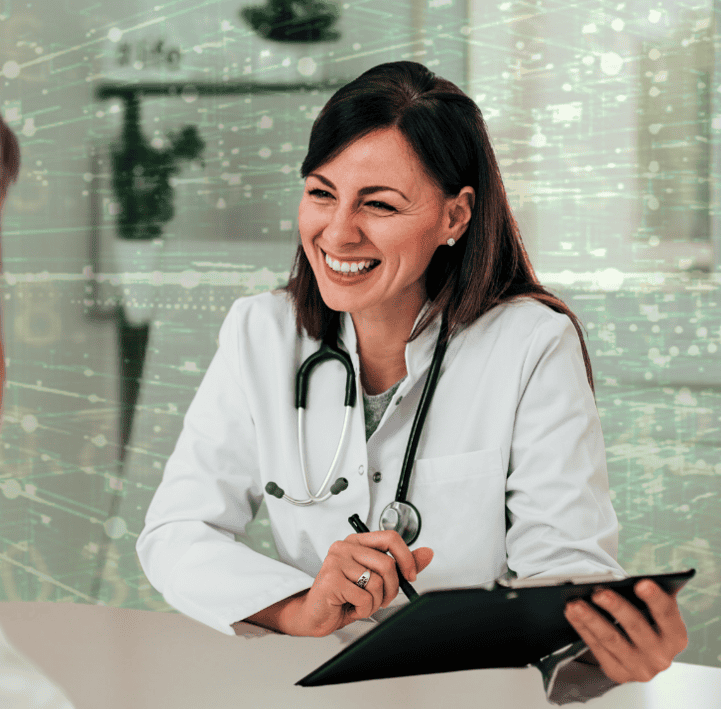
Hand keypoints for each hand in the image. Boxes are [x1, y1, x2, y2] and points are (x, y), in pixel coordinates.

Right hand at [295, 530, 432, 636]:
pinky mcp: (331, 579)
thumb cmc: (344, 596)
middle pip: (387, 564)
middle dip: (391, 589)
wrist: (315, 614)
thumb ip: (400, 565)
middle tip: (382, 598)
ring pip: (377, 583)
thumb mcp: (376, 579)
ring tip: (361, 602)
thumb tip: (427, 553)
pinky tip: (350, 607)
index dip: (406, 557)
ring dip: (375, 602)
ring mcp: (336, 561)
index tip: (410, 575)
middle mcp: (345, 547)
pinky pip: (364, 598)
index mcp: (357, 542)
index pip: (390, 537)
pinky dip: (363, 610)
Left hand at [564, 580, 687, 682]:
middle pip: (635, 627)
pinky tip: (572, 614)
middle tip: (598, 592)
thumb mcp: (655, 610)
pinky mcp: (618, 673)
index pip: (667, 615)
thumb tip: (635, 577)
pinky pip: (597, 648)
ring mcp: (639, 668)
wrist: (641, 654)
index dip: (655, 599)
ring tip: (575, 603)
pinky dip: (583, 628)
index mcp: (675, 636)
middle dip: (616, 607)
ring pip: (611, 639)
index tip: (641, 583)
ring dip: (591, 619)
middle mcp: (661, 656)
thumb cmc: (647, 621)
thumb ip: (651, 594)